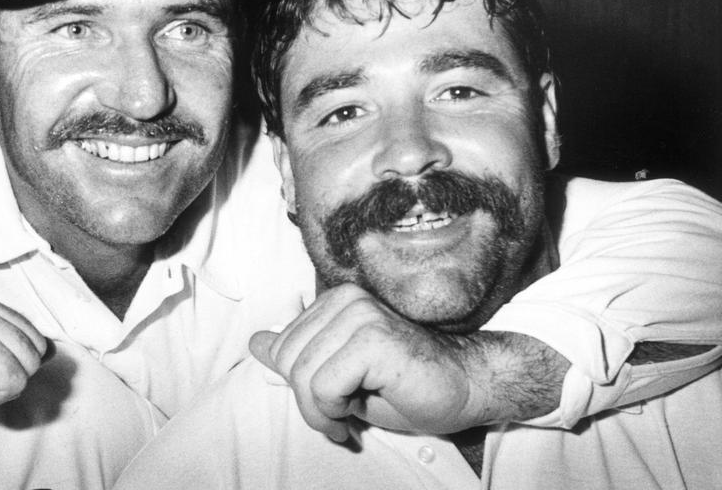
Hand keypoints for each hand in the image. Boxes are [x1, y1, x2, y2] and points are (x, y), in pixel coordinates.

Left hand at [249, 283, 491, 441]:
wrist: (465, 389)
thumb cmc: (406, 385)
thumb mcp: (338, 372)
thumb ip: (298, 355)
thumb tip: (256, 342)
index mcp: (333, 302)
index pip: (281, 346)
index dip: (297, 386)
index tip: (326, 406)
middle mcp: (344, 300)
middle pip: (287, 360)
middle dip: (305, 402)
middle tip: (335, 419)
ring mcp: (360, 315)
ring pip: (302, 374)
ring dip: (319, 412)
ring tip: (344, 420)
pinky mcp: (373, 338)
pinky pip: (323, 385)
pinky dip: (333, 410)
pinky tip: (355, 415)